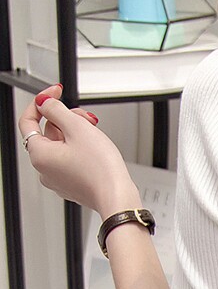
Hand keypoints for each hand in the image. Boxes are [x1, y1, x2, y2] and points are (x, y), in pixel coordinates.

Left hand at [17, 84, 138, 216]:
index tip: (55, 92)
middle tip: (86, 118)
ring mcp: (58, 179)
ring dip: (76, 134)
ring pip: (61, 146)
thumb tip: (44, 102)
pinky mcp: (72, 184)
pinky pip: (70, 160)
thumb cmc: (100, 168)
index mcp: (39, 155)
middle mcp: (44, 169)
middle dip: (67, 120)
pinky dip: (81, 150)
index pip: (28, 121)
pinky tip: (96, 150)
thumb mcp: (77, 128)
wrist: (118, 196)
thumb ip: (56, 110)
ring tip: (95, 135)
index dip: (41, 102)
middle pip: (48, 133)